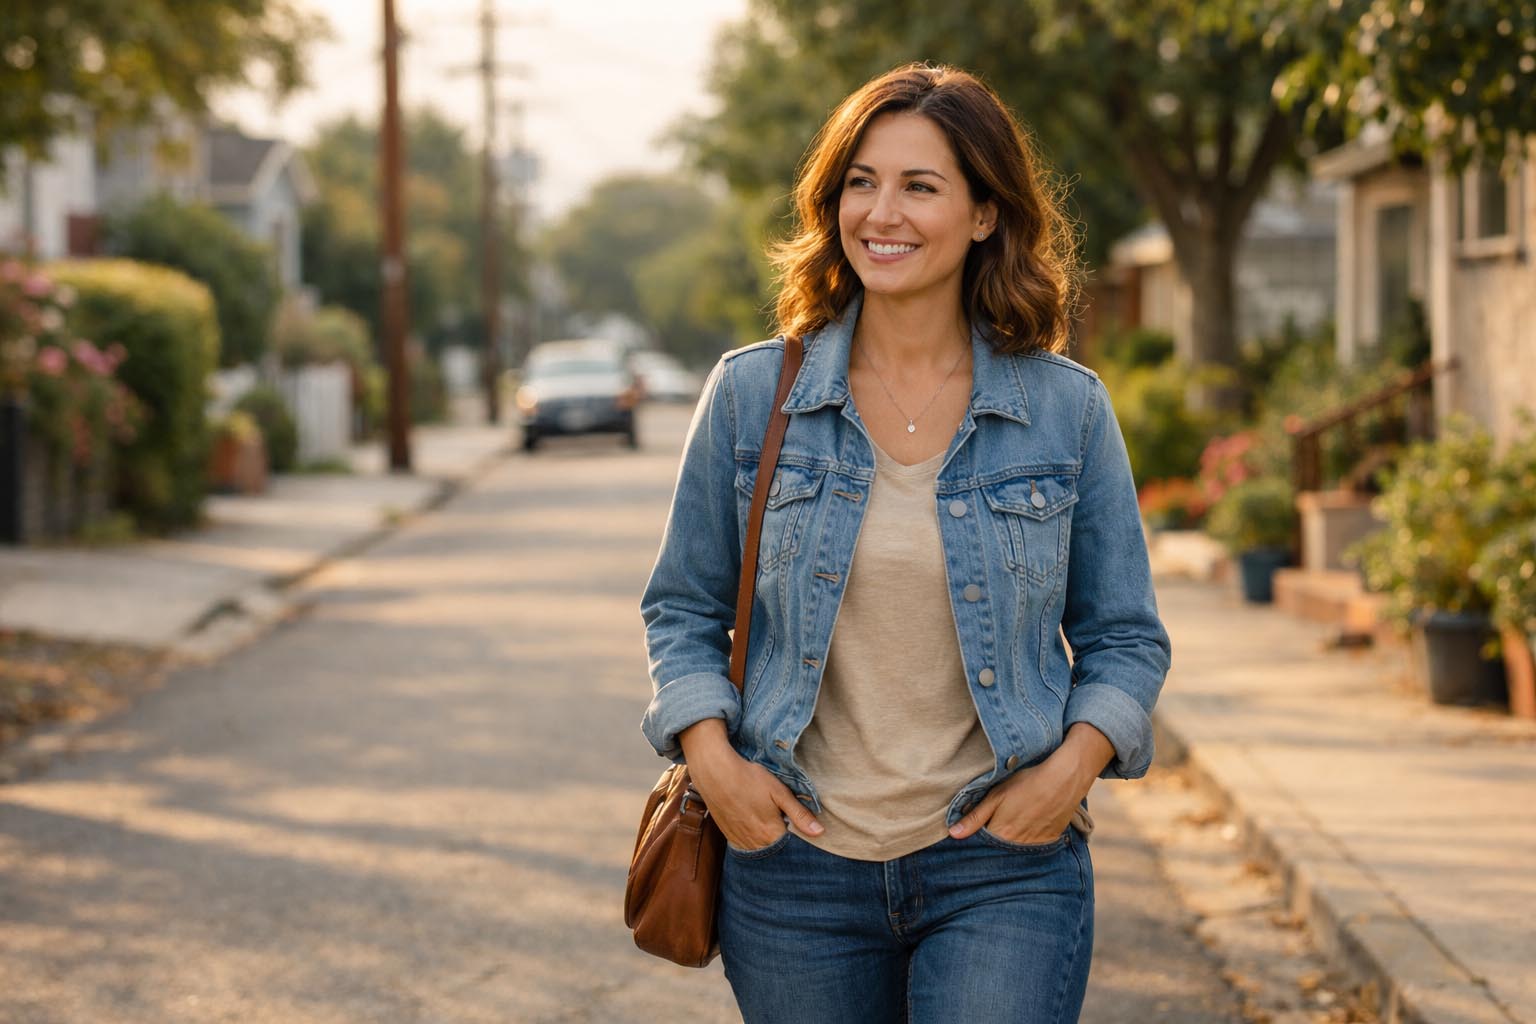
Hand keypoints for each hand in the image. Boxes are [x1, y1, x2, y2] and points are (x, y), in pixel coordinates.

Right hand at [678, 719, 823, 849]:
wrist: (715, 772)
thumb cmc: (749, 778)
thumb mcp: (779, 792)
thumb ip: (799, 814)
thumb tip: (819, 832)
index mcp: (771, 834)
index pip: (792, 847)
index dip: (797, 837)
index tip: (797, 826)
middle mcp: (755, 843)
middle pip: (775, 850)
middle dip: (782, 841)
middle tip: (779, 820)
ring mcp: (740, 841)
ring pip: (760, 850)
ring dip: (766, 841)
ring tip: (765, 821)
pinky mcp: (729, 836)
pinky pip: (745, 846)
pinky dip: (752, 840)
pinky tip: (753, 823)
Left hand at [947, 724, 1114, 843]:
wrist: (1064, 779)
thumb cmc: (1026, 783)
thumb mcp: (996, 796)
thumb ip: (975, 817)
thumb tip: (953, 834)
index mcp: (1002, 834)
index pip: (982, 845)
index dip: (977, 837)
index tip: (976, 829)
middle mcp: (1018, 845)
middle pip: (999, 850)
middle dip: (993, 842)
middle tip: (997, 821)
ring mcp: (1036, 845)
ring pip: (1016, 849)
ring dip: (1010, 841)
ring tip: (1014, 820)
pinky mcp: (1050, 840)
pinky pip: (1034, 847)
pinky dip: (1027, 838)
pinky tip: (1028, 823)